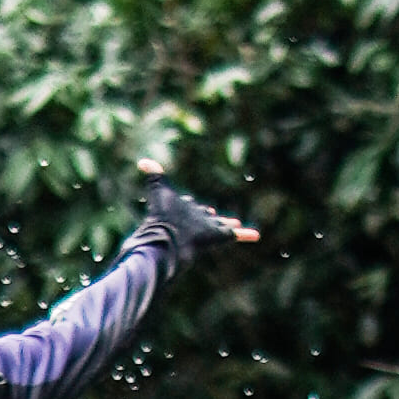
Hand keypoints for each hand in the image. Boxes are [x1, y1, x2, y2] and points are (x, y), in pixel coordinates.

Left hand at [135, 173, 259, 253]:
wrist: (168, 236)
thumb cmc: (162, 214)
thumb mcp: (158, 188)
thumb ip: (154, 174)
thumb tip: (142, 161)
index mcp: (184, 212)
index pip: (189, 206)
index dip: (188, 204)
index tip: (189, 202)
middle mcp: (197, 220)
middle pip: (205, 217)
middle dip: (209, 216)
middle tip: (213, 214)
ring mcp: (209, 228)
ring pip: (221, 225)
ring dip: (228, 225)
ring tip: (235, 224)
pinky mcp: (219, 235)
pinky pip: (236, 235)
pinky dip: (246, 234)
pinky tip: (256, 235)